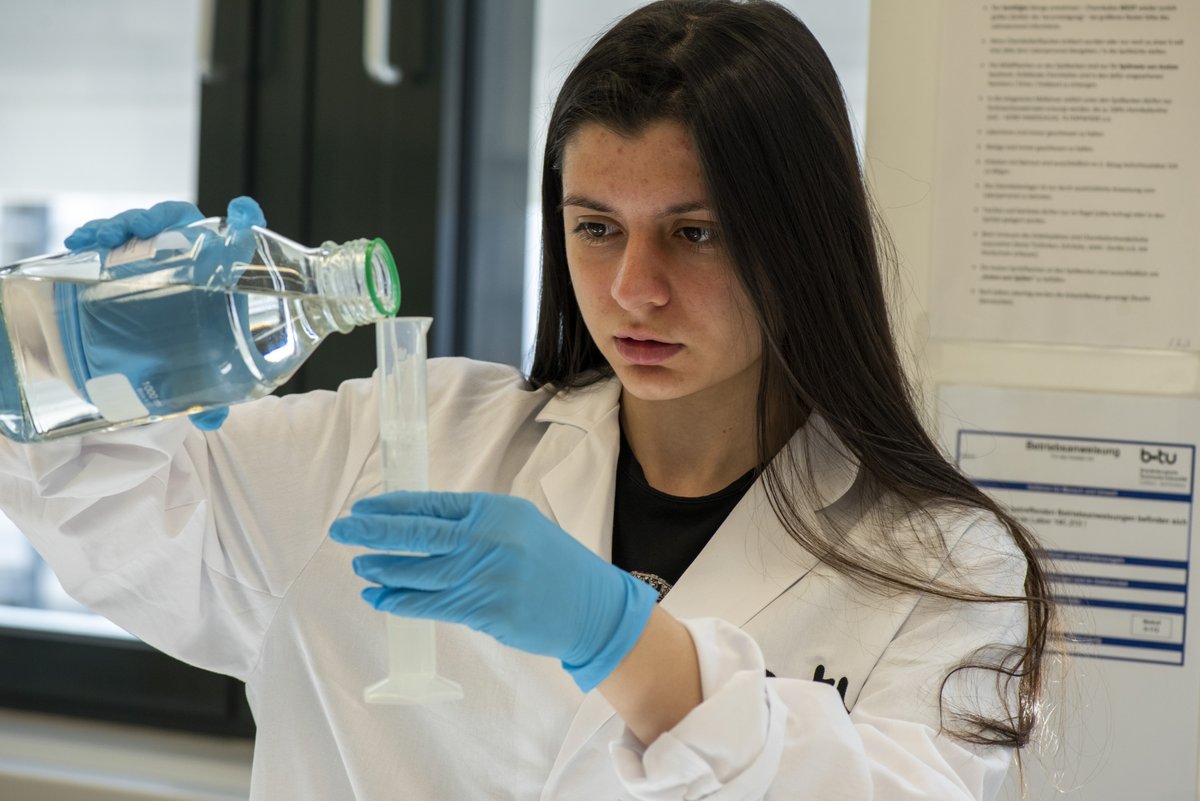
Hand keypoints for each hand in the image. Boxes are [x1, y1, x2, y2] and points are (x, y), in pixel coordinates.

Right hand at [62, 197, 266, 430]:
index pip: (231, 239)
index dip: (240, 222)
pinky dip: (92, 238)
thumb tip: (211, 419)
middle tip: (139, 231)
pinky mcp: (121, 261)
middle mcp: (185, 259)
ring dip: (119, 225)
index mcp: (216, 276)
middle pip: (176, 223)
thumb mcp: (205, 370)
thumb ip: (211, 394)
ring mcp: (151, 256)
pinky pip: (108, 241)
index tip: (243, 210)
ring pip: (139, 227)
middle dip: (156, 219)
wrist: (158, 351)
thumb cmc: (193, 349)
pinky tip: (78, 243)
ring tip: (100, 239)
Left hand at [329, 491, 658, 691]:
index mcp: (495, 511)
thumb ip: (475, 524)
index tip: (363, 509)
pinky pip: (431, 605)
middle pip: (418, 532)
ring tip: (360, 565)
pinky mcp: (486, 611)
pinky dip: (400, 601)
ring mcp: (486, 576)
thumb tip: (421, 528)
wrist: (592, 608)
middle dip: (374, 531)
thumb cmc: (554, 565)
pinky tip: (379, 596)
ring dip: (383, 568)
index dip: (392, 507)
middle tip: (342, 529)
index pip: (432, 504)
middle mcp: (488, 539)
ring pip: (419, 572)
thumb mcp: (519, 526)